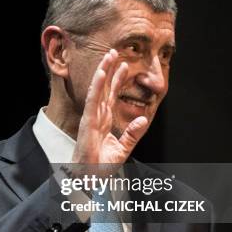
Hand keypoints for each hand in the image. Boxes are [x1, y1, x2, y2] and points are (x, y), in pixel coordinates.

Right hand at [71, 49, 148, 167]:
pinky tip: (101, 73)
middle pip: (103, 88)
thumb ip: (132, 134)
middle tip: (114, 51)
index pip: (110, 96)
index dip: (117, 80)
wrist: (89, 180)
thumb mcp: (122, 150)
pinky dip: (96, 87)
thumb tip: (143, 118)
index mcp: (103, 121)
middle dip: (109, 69)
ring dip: (103, 71)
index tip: (124, 65)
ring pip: (98, 90)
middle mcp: (96, 116)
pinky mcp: (88, 122)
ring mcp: (91, 118)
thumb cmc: (100, 167)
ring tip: (109, 56)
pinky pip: (93, 101)